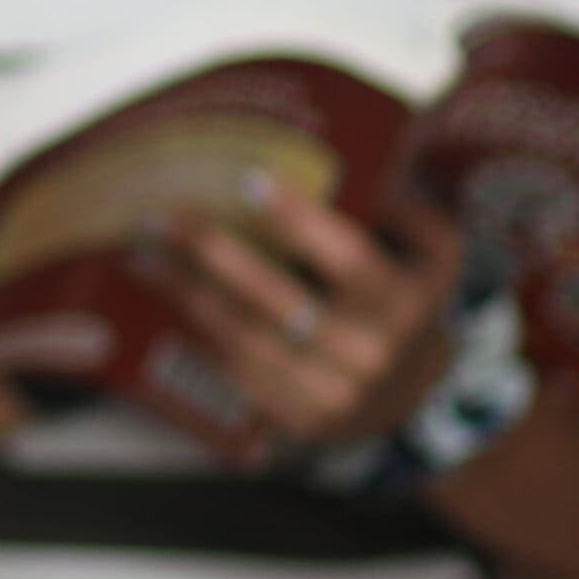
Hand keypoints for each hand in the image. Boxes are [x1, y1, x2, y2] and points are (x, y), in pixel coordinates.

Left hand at [151, 183, 463, 467]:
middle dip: (213, 254)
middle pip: (278, 300)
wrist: (411, 393)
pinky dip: (200, 333)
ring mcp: (336, 394)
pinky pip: (238, 373)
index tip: (248, 180)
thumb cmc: (407, 299)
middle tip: (163, 218)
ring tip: (146, 257)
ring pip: (247, 339)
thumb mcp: (432, 251)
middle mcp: (371, 352)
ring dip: (189, 295)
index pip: (345, 256)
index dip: (298, 220)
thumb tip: (354, 157)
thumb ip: (402, 205)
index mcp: (405, 301)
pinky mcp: (303, 421)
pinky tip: (172, 299)